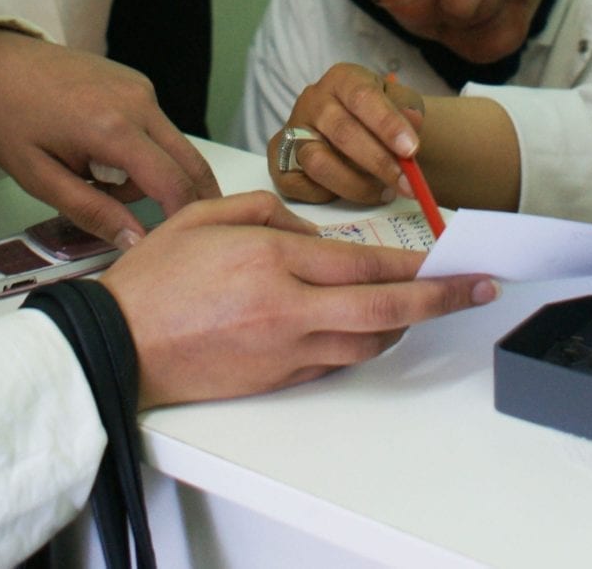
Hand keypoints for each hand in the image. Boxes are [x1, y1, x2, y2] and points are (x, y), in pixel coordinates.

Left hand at [0, 28, 218, 246]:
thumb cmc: (10, 119)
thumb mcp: (39, 178)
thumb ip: (91, 212)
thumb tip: (136, 241)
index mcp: (113, 128)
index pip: (173, 183)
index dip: (182, 219)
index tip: (177, 246)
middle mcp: (138, 102)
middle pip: (191, 163)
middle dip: (185, 200)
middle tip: (163, 226)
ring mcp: (141, 88)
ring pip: (175, 148)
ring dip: (156, 175)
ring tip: (101, 178)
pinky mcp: (138, 83)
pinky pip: (159, 128)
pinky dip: (145, 151)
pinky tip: (106, 153)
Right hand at [98, 190, 498, 406]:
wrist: (113, 345)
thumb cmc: (152, 279)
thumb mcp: (207, 216)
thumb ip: (268, 210)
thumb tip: (313, 231)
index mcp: (272, 261)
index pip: (367, 262)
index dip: (419, 263)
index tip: (456, 259)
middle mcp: (287, 310)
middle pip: (385, 311)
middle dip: (441, 300)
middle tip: (478, 290)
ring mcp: (283, 352)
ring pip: (367, 343)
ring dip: (401, 325)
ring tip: (421, 305)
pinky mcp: (274, 381)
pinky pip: (333, 363)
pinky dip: (357, 344)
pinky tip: (364, 328)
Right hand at [267, 63, 424, 204]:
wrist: (358, 131)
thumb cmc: (379, 116)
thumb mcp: (399, 102)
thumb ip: (408, 108)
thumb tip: (413, 121)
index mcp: (342, 79)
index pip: (362, 97)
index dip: (387, 124)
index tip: (411, 150)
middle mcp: (312, 101)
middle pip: (342, 132)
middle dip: (378, 162)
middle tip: (406, 184)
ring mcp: (292, 131)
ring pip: (319, 163)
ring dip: (356, 185)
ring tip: (384, 193)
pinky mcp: (278, 161)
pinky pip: (299, 185)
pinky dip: (328, 195)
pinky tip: (352, 193)